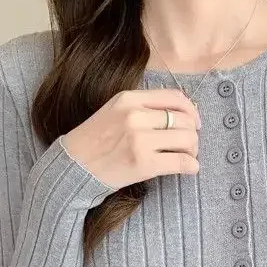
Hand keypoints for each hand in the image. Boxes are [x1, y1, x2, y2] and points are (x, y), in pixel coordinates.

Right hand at [61, 88, 200, 189]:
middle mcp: (135, 116)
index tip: (194, 122)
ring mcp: (139, 140)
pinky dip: (191, 166)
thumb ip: (142, 107)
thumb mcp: (114, 111)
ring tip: (188, 157)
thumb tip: (180, 111)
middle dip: (193, 134)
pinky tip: (190, 169)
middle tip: (190, 145)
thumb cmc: (94, 141)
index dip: (191, 110)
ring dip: (193, 150)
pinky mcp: (143, 164)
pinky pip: (181, 162)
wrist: (73, 167)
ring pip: (186, 140)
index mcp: (129, 99)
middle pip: (184, 119)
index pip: (174, 97)